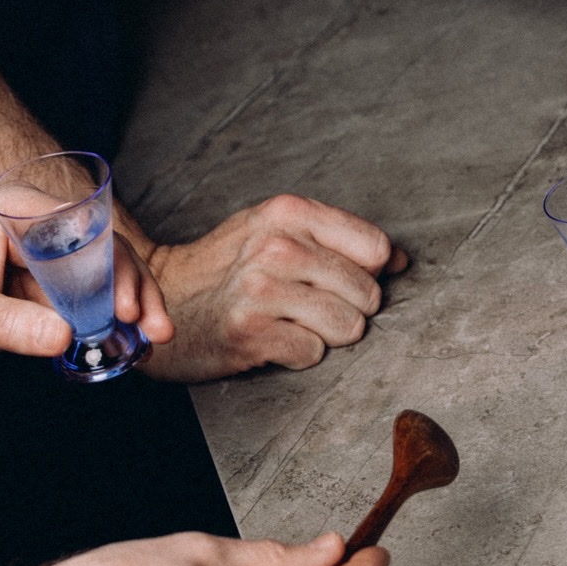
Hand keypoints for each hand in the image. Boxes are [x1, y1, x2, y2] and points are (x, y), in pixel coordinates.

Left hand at [0, 195, 170, 363]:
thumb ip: (9, 323)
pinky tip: (122, 349)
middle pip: (103, 256)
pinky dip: (101, 329)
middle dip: (134, 291)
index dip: (115, 270)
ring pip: (97, 284)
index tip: (127, 309)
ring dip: (125, 312)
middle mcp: (33, 234)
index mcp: (17, 215)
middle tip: (153, 331)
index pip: (84, 235)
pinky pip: (78, 309)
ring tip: (149, 343)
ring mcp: (36, 266)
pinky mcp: (32, 296)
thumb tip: (64, 336)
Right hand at [143, 195, 407, 380]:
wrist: (165, 295)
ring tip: (294, 321)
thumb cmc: (230, 265)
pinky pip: (313, 352)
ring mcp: (260, 289)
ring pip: (348, 326)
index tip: (345, 277)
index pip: (375, 247)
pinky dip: (299, 353)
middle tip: (311, 303)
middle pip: (368, 292)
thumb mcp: (280, 231)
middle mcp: (276, 246)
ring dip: (327, 333)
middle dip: (349, 307)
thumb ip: (340, 238)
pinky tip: (273, 338)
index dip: (370, 271)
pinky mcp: (249, 331)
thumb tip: (401, 259)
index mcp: (289, 212)